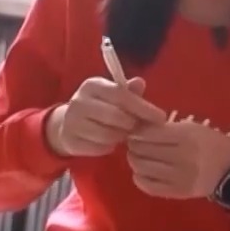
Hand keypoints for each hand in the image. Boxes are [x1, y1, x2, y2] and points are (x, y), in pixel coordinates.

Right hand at [44, 77, 163, 157]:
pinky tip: (108, 141)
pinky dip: (109, 147)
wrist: (68, 125)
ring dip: (120, 136)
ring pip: (109, 134)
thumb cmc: (99, 107)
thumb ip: (129, 92)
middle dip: (132, 124)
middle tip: (137, 127)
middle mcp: (79, 101)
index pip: (121, 95)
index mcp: (92, 85)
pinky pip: (100, 147)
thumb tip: (140, 82)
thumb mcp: (113, 96)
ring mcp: (72, 121)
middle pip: (116, 116)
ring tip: (121, 133)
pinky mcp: (71, 139)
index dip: (142, 107)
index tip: (161, 118)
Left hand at [125, 121, 229, 199]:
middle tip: (133, 144)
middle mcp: (183, 157)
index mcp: (186, 136)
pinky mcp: (179, 192)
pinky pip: (150, 187)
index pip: (149, 134)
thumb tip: (136, 129)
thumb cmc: (208, 142)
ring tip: (137, 157)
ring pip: (143, 168)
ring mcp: (181, 177)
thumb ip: (165, 128)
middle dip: (133, 146)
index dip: (137, 133)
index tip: (135, 132)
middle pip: (143, 151)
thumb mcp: (191, 127)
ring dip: (134, 161)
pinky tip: (141, 173)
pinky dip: (139, 179)